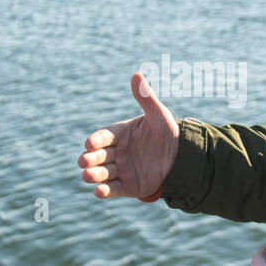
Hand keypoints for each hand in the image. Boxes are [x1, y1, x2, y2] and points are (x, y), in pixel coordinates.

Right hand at [79, 73, 179, 200]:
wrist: (182, 158)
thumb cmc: (168, 133)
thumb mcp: (158, 115)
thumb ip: (145, 98)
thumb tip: (136, 74)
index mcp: (120, 134)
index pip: (104, 136)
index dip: (96, 140)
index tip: (89, 143)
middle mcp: (117, 152)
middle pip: (99, 155)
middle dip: (90, 158)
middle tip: (83, 161)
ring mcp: (120, 170)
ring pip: (103, 173)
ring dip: (94, 175)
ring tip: (87, 176)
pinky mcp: (127, 186)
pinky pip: (113, 189)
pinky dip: (105, 191)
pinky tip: (98, 191)